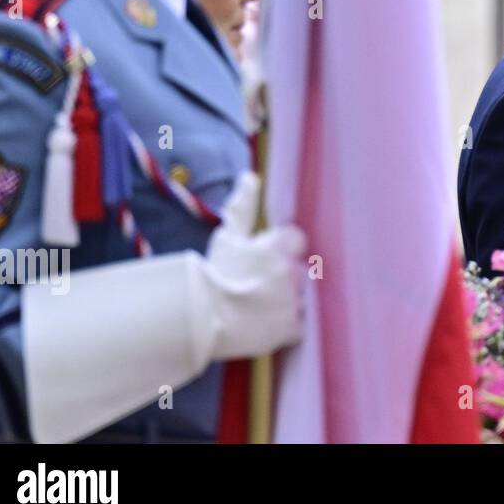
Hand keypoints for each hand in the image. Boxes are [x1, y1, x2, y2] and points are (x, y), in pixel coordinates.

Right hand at [201, 172, 306, 359]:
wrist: (200, 319)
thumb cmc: (214, 274)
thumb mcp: (227, 237)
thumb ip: (243, 207)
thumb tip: (251, 176)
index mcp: (279, 246)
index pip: (296, 240)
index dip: (280, 250)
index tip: (264, 260)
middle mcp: (291, 272)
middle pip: (300, 271)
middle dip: (284, 277)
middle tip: (257, 287)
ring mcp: (294, 302)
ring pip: (302, 298)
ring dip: (287, 302)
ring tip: (260, 307)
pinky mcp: (292, 328)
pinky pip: (300, 326)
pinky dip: (287, 327)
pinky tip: (266, 324)